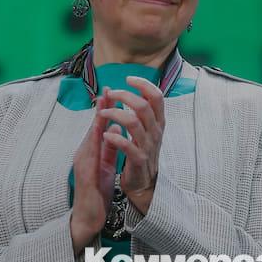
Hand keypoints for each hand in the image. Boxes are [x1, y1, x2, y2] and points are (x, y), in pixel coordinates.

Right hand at [70, 89, 118, 252]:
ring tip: (103, 105)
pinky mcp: (84, 174)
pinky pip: (91, 156)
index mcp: (91, 151)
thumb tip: (115, 128)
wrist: (88, 217)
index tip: (112, 92)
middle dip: (101, 109)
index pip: (99, 127)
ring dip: (96, 121)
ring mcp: (83, 163)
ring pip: (90, 138)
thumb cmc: (97, 191)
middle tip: (107, 90)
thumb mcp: (106, 165)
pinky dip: (95, 143)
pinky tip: (100, 132)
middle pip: (93, 128)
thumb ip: (109, 148)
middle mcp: (84, 153)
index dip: (105, 110)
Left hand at [98, 76, 165, 214]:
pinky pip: (127, 145)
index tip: (128, 78)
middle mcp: (155, 132)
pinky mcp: (138, 160)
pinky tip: (106, 135)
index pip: (156, 96)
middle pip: (143, 105)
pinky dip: (115, 137)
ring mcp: (148, 146)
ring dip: (114, 114)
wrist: (144, 183)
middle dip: (124, 96)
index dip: (143, 84)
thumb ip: (142, 112)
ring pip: (133, 122)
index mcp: (158, 122)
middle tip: (110, 94)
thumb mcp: (147, 130)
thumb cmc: (142, 153)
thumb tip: (134, 90)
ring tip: (103, 114)